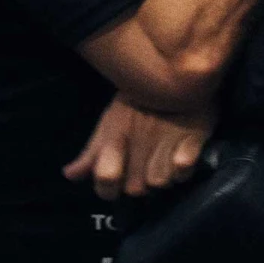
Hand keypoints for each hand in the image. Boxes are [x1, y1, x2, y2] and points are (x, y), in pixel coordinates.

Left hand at [64, 94, 216, 200]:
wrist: (178, 73)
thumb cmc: (140, 102)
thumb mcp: (112, 121)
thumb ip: (92, 151)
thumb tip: (70, 175)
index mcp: (116, 135)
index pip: (106, 176)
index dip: (107, 189)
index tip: (114, 183)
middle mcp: (139, 140)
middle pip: (135, 188)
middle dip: (139, 185)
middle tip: (143, 171)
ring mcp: (167, 138)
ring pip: (160, 182)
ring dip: (162, 179)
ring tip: (165, 165)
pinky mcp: (193, 136)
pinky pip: (184, 169)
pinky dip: (183, 171)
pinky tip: (182, 159)